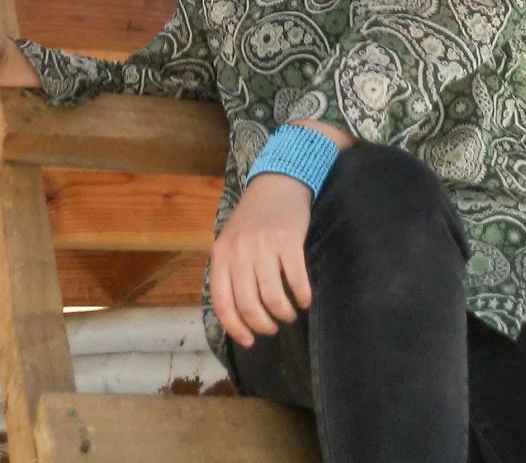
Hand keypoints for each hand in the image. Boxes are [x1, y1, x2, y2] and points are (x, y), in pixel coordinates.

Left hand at [209, 172, 313, 348]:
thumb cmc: (253, 219)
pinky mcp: (288, 241)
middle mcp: (239, 252)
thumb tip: (238, 315)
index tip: (249, 341)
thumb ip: (230, 272)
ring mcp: (263, 247)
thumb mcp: (230, 242)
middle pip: (248, 304)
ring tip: (288, 314)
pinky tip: (305, 300)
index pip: (222, 302)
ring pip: (272, 296)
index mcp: (221, 255)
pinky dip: (302, 296)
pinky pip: (296, 279)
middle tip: (272, 328)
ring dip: (283, 313)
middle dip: (262, 324)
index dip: (235, 328)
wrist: (276, 184)